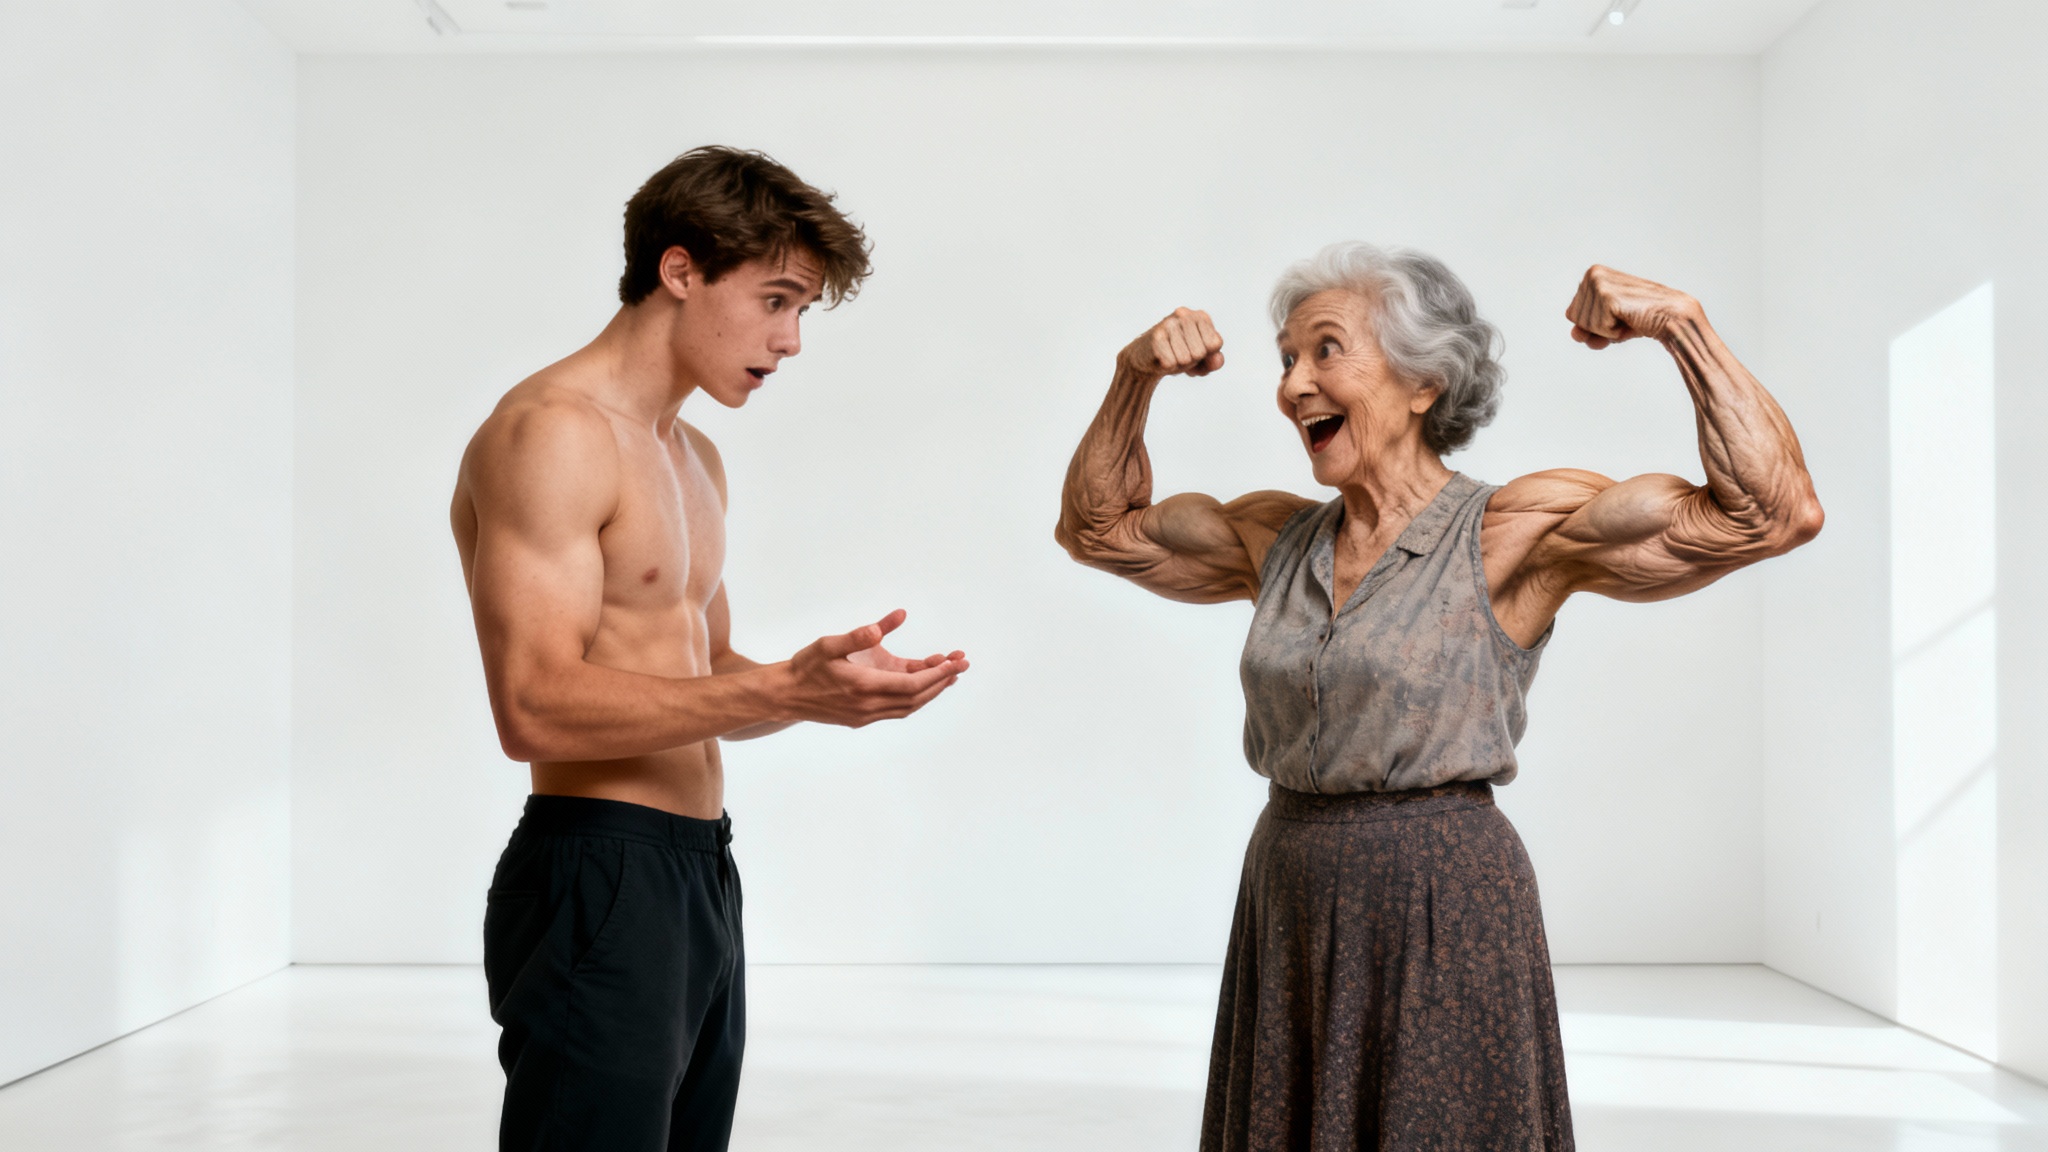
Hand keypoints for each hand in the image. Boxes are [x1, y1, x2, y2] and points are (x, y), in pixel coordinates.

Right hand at [784, 609, 968, 727]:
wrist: (784, 696)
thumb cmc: (806, 666)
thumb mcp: (829, 644)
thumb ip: (860, 635)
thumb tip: (895, 618)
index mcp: (864, 686)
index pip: (913, 684)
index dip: (937, 674)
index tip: (956, 662)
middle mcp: (869, 706)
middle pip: (917, 698)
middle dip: (942, 681)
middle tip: (962, 665)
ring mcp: (866, 716)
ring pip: (909, 707)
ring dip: (930, 691)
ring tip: (949, 674)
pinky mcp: (862, 718)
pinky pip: (897, 710)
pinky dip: (915, 698)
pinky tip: (922, 685)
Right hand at [1119, 307, 1224, 377]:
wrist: (1145, 358)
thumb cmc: (1178, 355)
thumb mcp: (1201, 360)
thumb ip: (1215, 361)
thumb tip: (1218, 359)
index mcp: (1201, 316)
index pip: (1215, 344)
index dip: (1205, 354)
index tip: (1193, 349)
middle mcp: (1185, 314)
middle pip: (1200, 352)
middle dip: (1191, 360)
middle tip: (1179, 353)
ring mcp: (1169, 324)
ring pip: (1185, 359)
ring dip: (1178, 364)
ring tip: (1170, 354)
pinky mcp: (1155, 336)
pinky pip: (1171, 363)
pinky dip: (1167, 367)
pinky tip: (1161, 357)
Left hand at [1567, 266, 1702, 349]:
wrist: (1672, 317)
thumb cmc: (1642, 318)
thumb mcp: (1608, 323)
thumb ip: (1586, 328)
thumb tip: (1575, 334)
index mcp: (1592, 274)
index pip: (1572, 314)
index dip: (1594, 324)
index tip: (1616, 315)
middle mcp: (1593, 274)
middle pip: (1575, 320)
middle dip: (1599, 328)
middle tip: (1624, 317)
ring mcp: (1599, 283)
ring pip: (1584, 326)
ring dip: (1608, 330)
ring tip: (1629, 318)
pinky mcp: (1607, 296)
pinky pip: (1597, 329)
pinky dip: (1614, 333)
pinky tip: (1630, 321)